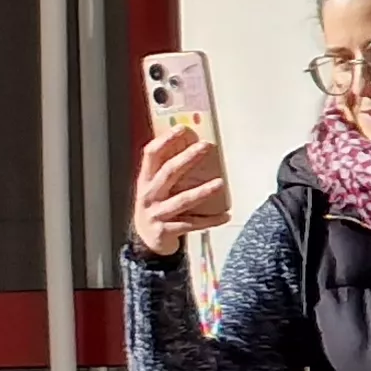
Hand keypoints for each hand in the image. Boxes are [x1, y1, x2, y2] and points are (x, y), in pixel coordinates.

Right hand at [129, 126, 232, 257]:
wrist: (146, 241)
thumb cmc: (156, 208)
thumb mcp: (155, 187)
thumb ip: (168, 170)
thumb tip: (193, 145)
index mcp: (146, 180)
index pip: (151, 155)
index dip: (165, 140)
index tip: (182, 129)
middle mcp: (149, 195)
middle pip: (168, 173)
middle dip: (187, 159)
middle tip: (206, 147)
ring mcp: (156, 213)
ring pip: (181, 201)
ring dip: (202, 192)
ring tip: (220, 183)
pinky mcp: (166, 230)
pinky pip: (191, 224)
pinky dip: (209, 220)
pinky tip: (225, 215)